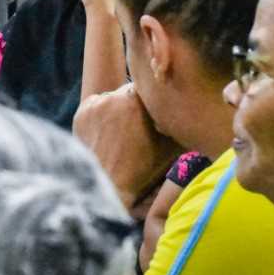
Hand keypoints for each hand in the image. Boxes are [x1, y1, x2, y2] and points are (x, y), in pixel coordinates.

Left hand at [73, 83, 182, 211]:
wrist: (110, 185)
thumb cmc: (144, 168)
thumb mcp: (172, 145)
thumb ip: (179, 122)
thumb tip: (193, 109)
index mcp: (135, 100)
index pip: (148, 88)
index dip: (152, 100)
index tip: (153, 112)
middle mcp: (113, 97)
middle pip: (129, 92)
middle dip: (135, 104)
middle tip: (138, 124)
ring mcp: (94, 105)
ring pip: (112, 99)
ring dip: (117, 109)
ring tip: (122, 131)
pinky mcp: (81, 113)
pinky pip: (96, 107)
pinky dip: (101, 116)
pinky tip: (108, 133)